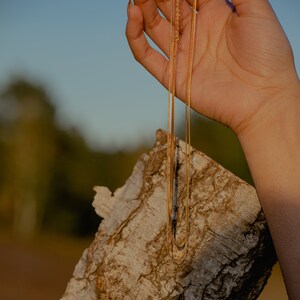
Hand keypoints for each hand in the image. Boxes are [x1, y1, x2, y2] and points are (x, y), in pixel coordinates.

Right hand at [126, 0, 298, 134]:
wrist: (264, 97)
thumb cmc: (268, 53)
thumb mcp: (256, 9)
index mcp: (213, 14)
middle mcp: (194, 33)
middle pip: (166, 7)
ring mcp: (182, 55)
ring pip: (153, 29)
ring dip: (142, 11)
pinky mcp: (173, 77)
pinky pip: (148, 57)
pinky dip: (135, 39)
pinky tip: (133, 18)